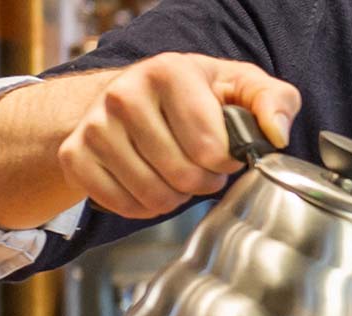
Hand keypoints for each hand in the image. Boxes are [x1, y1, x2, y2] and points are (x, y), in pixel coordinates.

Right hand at [57, 53, 300, 218]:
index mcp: (169, 72)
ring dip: (175, 198)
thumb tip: (277, 134)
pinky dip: (143, 206)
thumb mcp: (241, 87)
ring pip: (154, 197)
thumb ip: (274, 102)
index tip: (223, 152)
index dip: (225, 162)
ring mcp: (95, 126)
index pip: (211, 149)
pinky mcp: (75, 155)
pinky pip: (123, 206)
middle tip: (201, 167)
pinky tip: (149, 182)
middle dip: (202, 182)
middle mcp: (124, 95)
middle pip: (183, 177)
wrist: (131, 95)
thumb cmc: (196, 94)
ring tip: (176, 174)